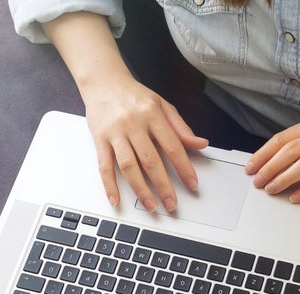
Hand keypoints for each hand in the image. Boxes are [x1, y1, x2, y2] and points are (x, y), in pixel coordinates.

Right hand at [84, 77, 207, 211]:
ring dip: (140, 189)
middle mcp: (133, 124)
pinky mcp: (99, 139)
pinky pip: (104, 166)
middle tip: (172, 204)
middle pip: (150, 160)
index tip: (192, 184)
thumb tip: (201, 144)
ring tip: (151, 205)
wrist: (103, 81)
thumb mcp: (163, 105)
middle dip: (163, 185)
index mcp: (153, 114)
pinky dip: (109, 185)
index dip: (184, 167)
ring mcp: (115, 133)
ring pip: (128, 166)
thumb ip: (181, 127)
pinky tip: (116, 199)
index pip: (172, 146)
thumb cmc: (134, 95)